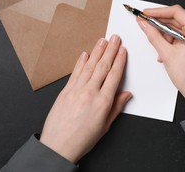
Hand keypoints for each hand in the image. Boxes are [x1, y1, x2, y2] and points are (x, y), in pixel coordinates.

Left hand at [40, 35, 131, 162]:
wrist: (58, 146)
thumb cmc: (82, 138)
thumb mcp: (105, 126)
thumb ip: (116, 107)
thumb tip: (126, 94)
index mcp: (103, 102)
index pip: (114, 75)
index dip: (120, 61)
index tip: (123, 50)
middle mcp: (90, 92)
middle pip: (103, 66)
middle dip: (110, 50)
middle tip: (115, 38)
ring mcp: (76, 90)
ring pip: (89, 66)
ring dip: (97, 51)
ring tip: (103, 41)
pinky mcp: (65, 91)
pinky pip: (75, 73)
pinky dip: (80, 62)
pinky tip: (85, 54)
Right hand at [138, 5, 184, 111]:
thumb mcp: (167, 54)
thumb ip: (153, 35)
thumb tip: (145, 24)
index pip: (176, 12)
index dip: (158, 12)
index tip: (146, 14)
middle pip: (176, 19)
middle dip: (159, 23)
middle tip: (144, 22)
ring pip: (177, 28)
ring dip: (164, 35)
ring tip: (156, 44)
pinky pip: (180, 36)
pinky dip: (170, 40)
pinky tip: (163, 50)